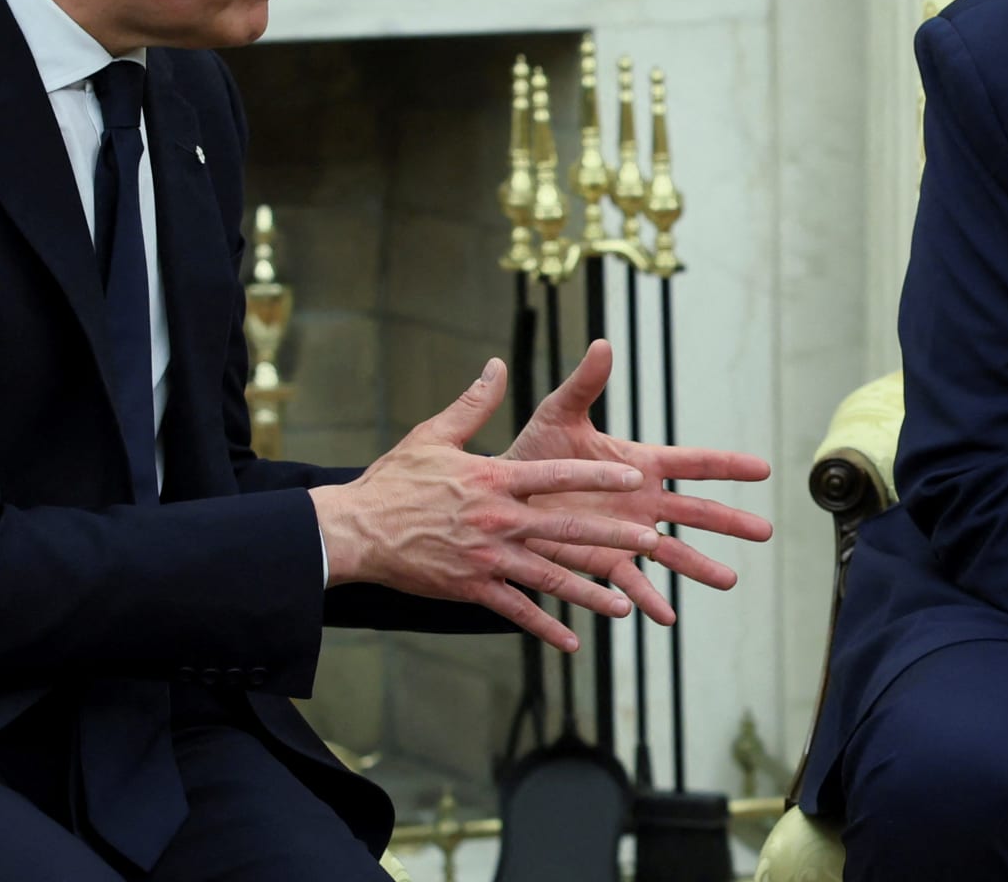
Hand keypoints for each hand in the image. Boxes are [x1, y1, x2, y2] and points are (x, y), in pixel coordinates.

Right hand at [310, 358, 666, 651]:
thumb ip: (473, 404)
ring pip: (549, 578)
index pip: (556, 475)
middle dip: (612, 537)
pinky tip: (574, 641)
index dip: (597, 476)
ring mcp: (487, 558)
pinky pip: (517, 611)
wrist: (356, 530)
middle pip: (566, 528)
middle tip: (652, 542)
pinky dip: (546, 627)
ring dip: (589, 591)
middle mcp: (497, 520)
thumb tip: (497, 366)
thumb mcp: (434, 435)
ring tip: (625, 604)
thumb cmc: (395, 480)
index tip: (635, 476)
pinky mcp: (472, 588)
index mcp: (493, 479)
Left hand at [504, 339, 772, 622]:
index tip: (762, 469)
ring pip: (673, 553)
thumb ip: (584, 384)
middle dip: (730, 521)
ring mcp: (626, 534)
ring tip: (730, 580)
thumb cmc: (534, 451)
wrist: (504, 495)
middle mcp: (641, 502)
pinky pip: (631, 583)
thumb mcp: (559, 415)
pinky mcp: (603, 562)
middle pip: (695, 511)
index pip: (691, 463)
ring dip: (701, 567)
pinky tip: (666, 617)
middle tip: (765, 532)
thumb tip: (602, 343)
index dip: (726, 465)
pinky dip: (648, 600)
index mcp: (639, 464)